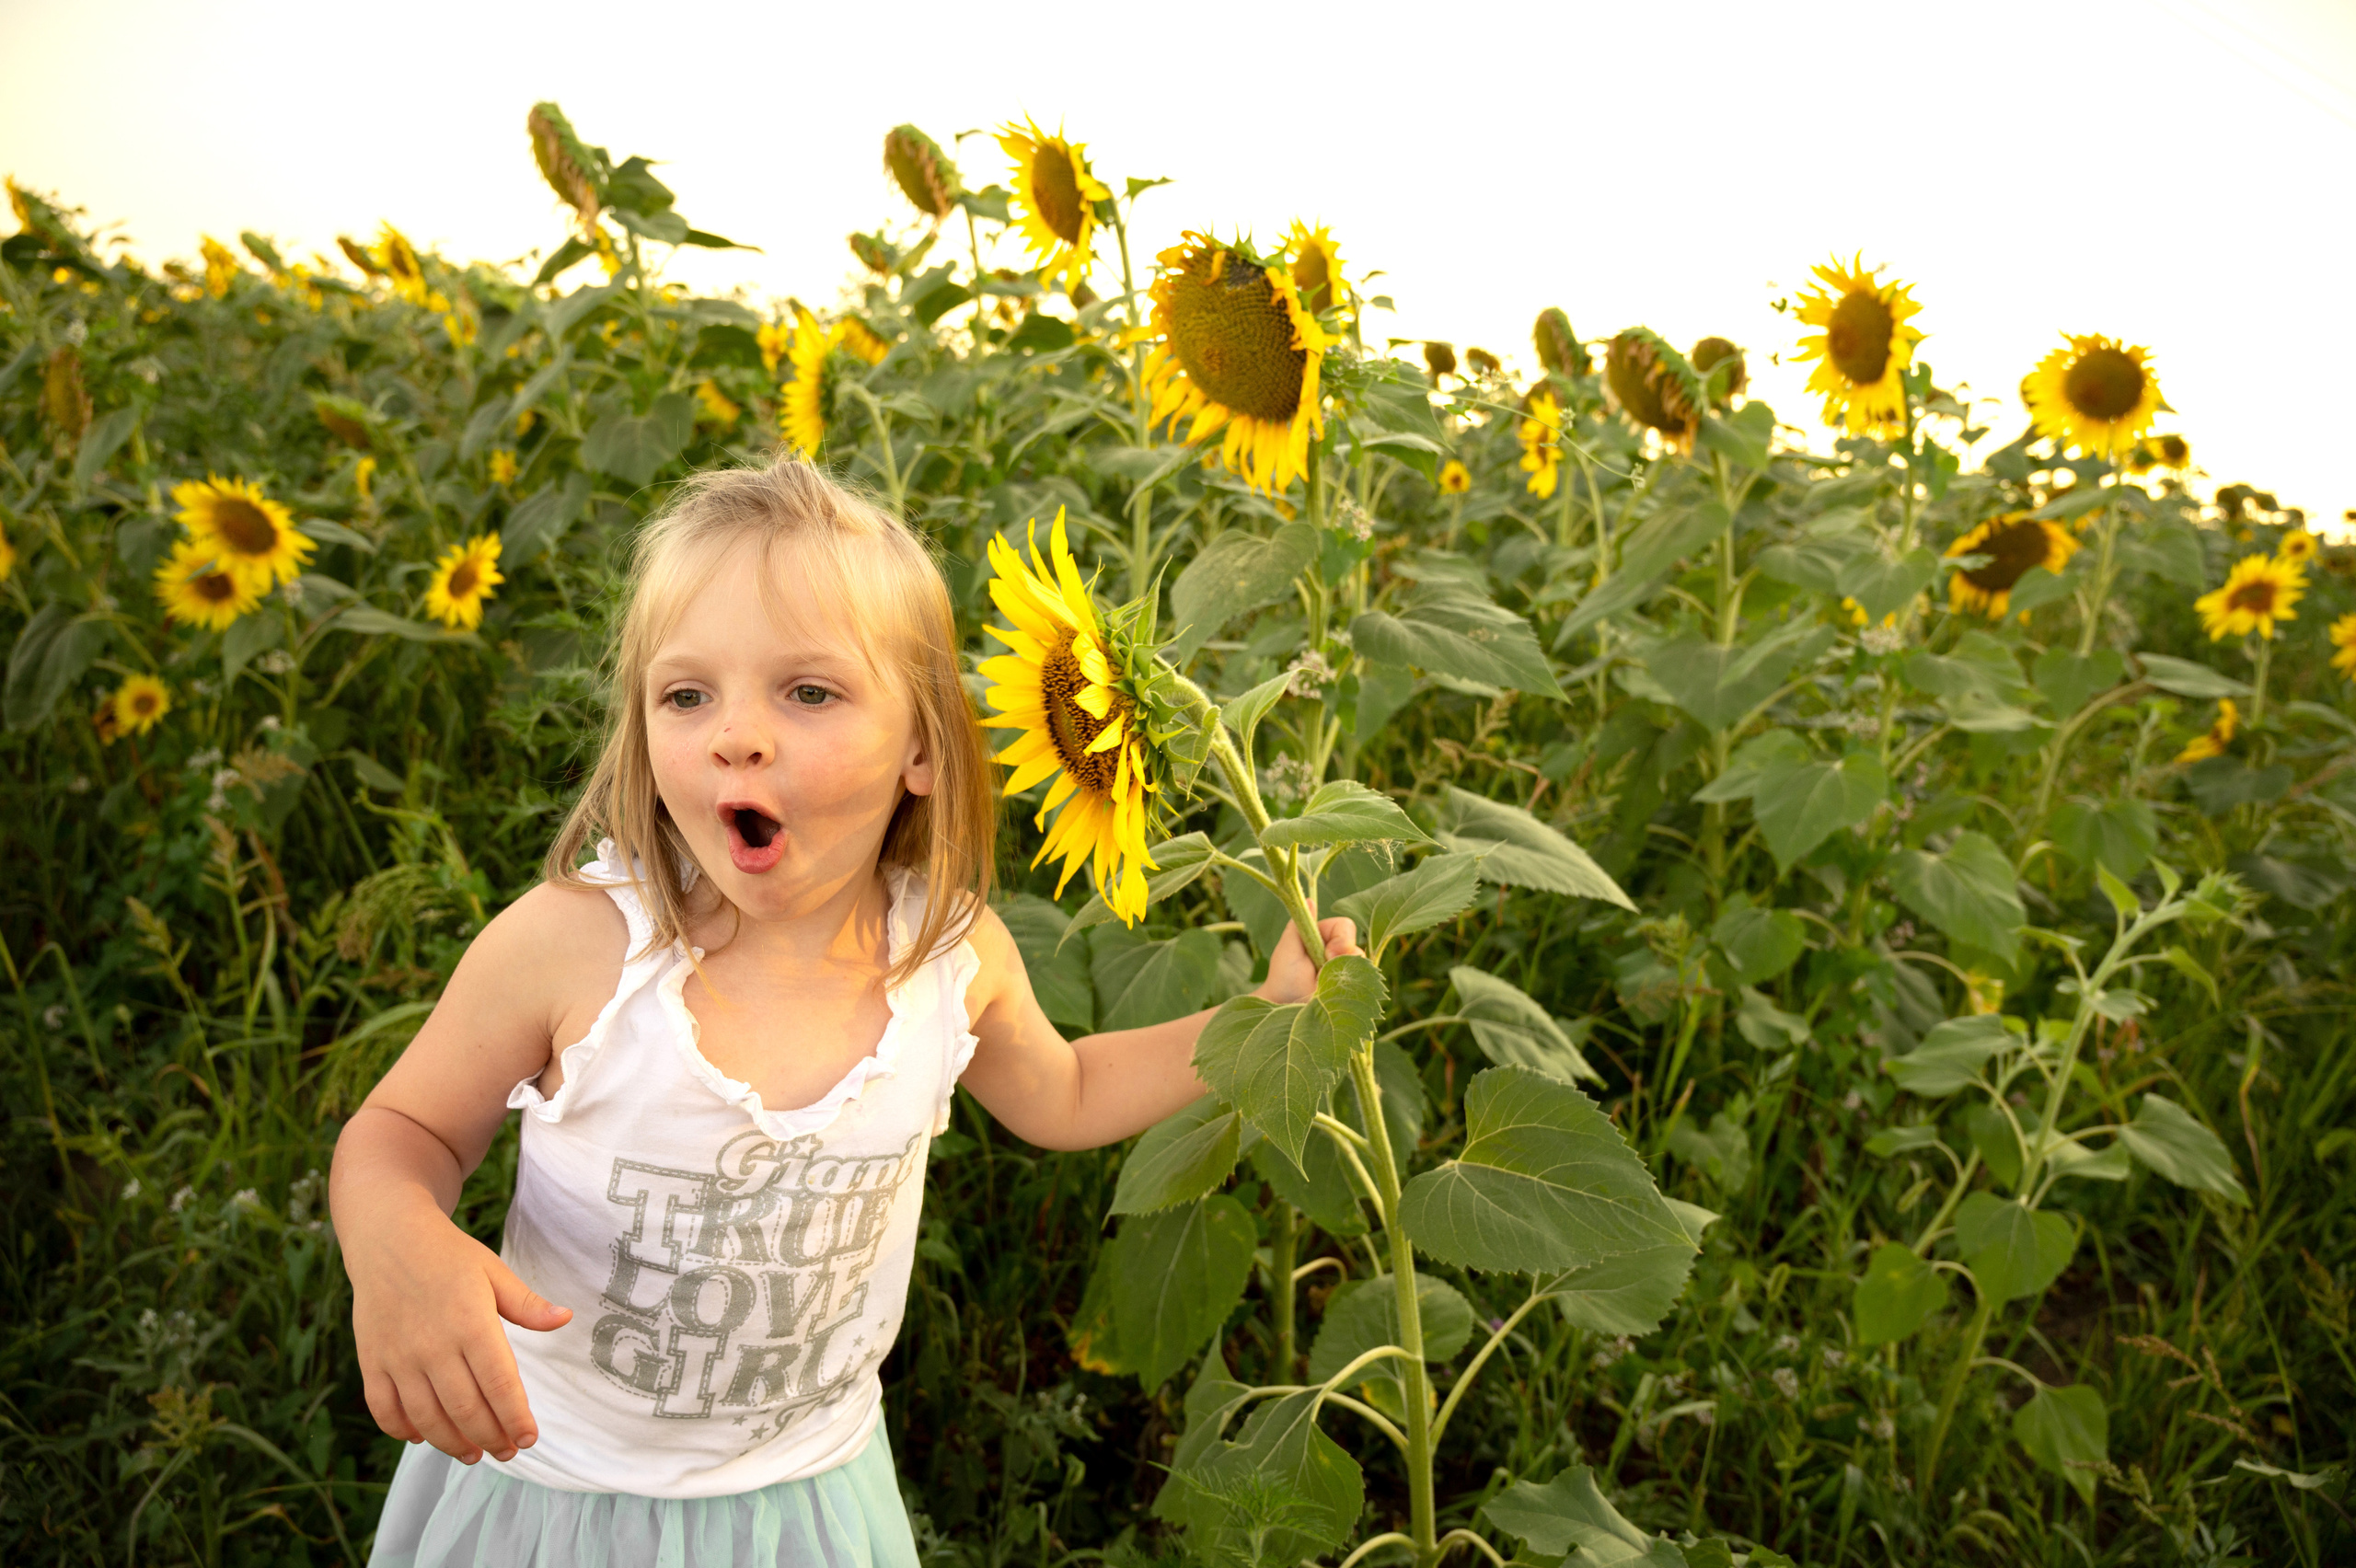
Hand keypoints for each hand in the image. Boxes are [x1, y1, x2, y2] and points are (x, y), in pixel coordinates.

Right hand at [349, 1212, 570, 1464]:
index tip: (528, 1438)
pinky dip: (403, 1429)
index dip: (515, 1416)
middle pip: (465, 1408)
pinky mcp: (371, 1361)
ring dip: (451, 1443)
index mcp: (470, 1322)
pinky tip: (423, 1436)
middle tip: (506, 1452)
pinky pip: (385, 1409)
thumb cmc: (449, 1257)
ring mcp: (398, 1356)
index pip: (499, 1382)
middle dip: (490, 1437)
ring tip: (474, 1452)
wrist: (388, 1238)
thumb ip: (526, 1304)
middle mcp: (433, 1344)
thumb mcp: (494, 1272)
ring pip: (426, 1417)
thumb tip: (565, 1319)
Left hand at [1254, 914, 1362, 1005]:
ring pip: (1362, 963)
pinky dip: (1353, 984)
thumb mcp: (1288, 947)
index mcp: (1323, 935)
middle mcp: (1336, 949)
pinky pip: (1365, 980)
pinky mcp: (1350, 986)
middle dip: (1345, 956)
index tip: (1328, 953)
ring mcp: (1344, 968)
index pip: (1345, 926)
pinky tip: (1336, 991)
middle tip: (1326, 970)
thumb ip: (1299, 926)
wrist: (1284, 1007)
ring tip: (1326, 983)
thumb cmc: (1283, 976)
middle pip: (1356, 944)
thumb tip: (1308, 900)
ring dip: (1346, 972)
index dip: (1341, 939)